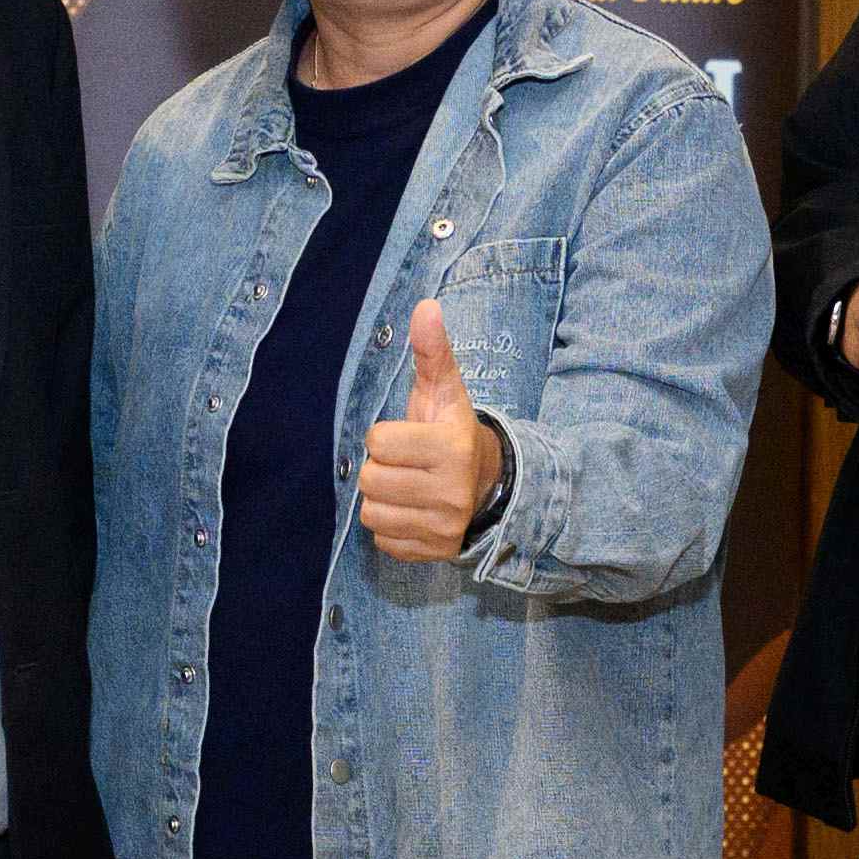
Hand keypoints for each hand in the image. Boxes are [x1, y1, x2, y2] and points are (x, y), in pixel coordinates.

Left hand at [355, 300, 504, 560]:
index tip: (408, 437)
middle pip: (371, 481)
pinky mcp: (435, 552)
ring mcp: (444, 527)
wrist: (487, 484)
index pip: (378, 443)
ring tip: (406, 487)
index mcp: (451, 448)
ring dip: (382, 499)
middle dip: (381, 469)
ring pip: (372, 514)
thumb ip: (431, 350)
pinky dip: (391, 527)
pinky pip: (383, 542)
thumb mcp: (444, 390)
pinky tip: (411, 510)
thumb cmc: (451, 431)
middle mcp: (451, 493)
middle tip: (405, 464)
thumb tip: (425, 306)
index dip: (384, 437)